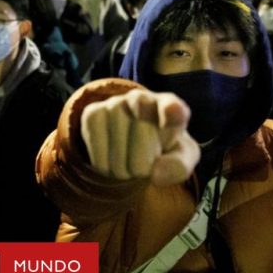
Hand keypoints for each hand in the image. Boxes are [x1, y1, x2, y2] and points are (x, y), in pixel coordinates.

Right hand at [81, 89, 199, 186]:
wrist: (132, 141)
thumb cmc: (163, 148)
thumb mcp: (180, 158)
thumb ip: (179, 167)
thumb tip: (155, 174)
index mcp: (172, 108)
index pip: (173, 108)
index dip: (172, 110)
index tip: (172, 110)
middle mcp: (142, 99)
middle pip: (143, 144)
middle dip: (145, 164)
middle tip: (146, 160)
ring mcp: (115, 104)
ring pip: (119, 154)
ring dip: (125, 168)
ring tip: (129, 157)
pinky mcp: (92, 114)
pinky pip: (98, 156)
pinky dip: (106, 167)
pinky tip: (112, 156)